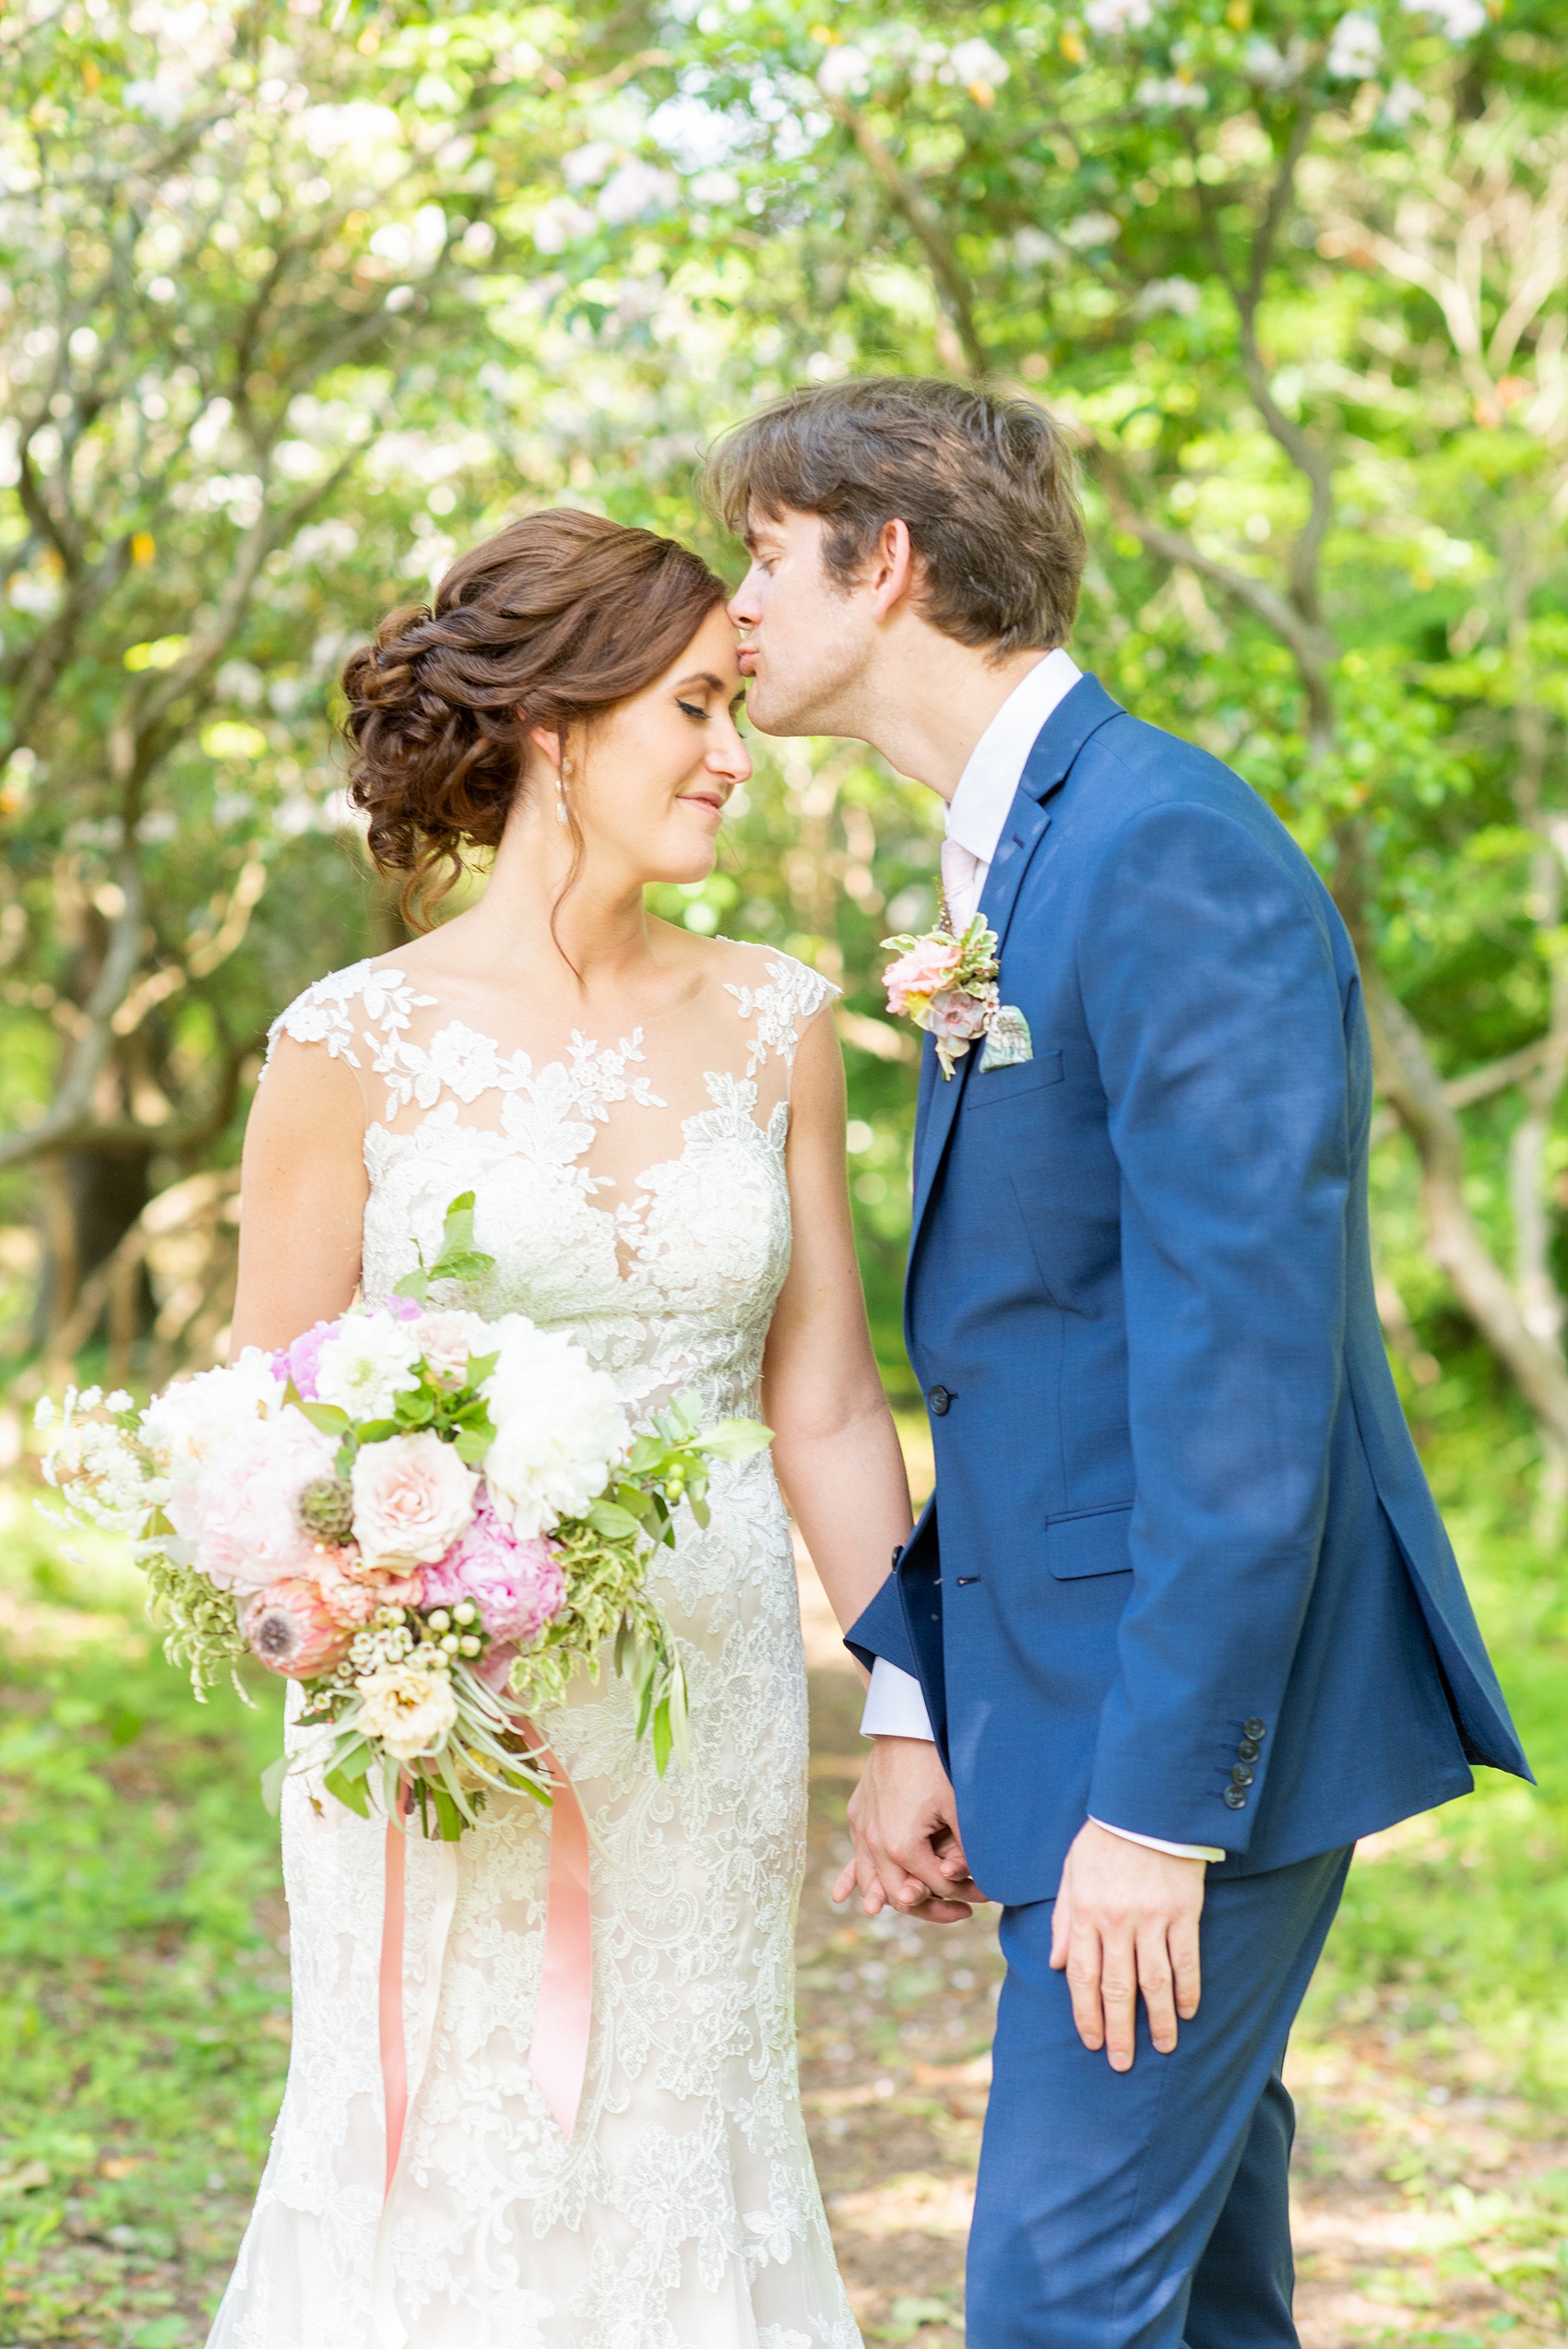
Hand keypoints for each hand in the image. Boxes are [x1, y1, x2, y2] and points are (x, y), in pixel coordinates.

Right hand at [831, 1737, 986, 1921]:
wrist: (905, 1727)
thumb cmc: (937, 1765)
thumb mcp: (959, 1809)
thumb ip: (967, 1851)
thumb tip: (984, 1882)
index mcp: (903, 1846)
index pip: (937, 1887)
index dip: (966, 1894)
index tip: (987, 1895)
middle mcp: (875, 1844)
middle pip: (902, 1895)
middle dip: (934, 1907)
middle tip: (963, 1910)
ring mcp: (861, 1830)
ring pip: (873, 1882)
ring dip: (895, 1898)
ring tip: (922, 1904)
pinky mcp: (857, 1816)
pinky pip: (856, 1858)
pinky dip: (855, 1879)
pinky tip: (841, 1897)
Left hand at [1050, 1820, 1203, 2069]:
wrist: (1146, 1805)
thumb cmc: (1104, 1839)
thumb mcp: (1070, 1873)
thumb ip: (1063, 1920)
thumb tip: (1057, 1965)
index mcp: (1085, 1912)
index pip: (1083, 1977)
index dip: (1086, 2014)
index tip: (1092, 2042)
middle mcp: (1117, 1921)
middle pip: (1117, 1988)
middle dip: (1118, 2030)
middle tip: (1122, 2063)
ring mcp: (1153, 1919)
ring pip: (1154, 1981)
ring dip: (1157, 2020)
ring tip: (1161, 2047)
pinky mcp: (1184, 1912)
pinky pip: (1186, 1960)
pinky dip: (1188, 1989)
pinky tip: (1187, 2012)